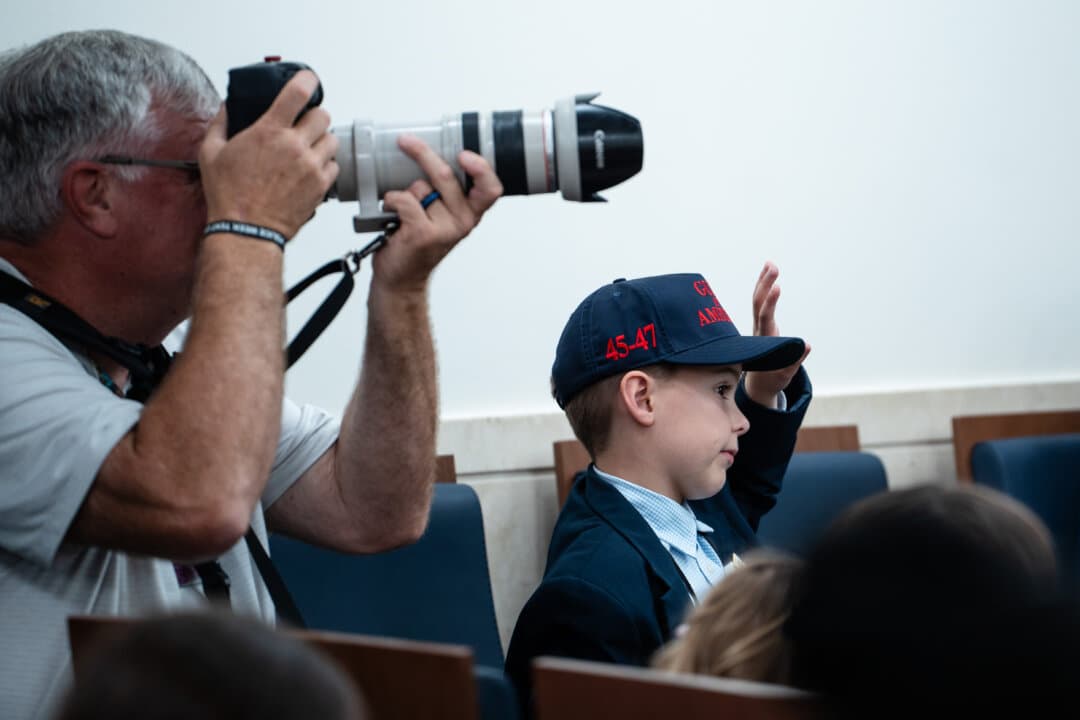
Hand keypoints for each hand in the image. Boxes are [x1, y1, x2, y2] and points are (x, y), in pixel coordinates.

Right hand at [199, 70, 338, 239]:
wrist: (246, 231)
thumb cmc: (229, 196)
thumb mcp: (210, 153)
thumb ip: (220, 124)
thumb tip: (227, 107)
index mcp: (269, 132)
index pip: (299, 93)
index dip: (307, 81)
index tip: (308, 80)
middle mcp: (294, 146)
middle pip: (324, 115)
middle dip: (314, 117)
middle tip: (303, 126)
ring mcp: (310, 167)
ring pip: (332, 141)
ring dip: (321, 141)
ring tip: (306, 150)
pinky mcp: (320, 187)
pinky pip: (334, 166)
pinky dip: (325, 165)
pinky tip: (310, 170)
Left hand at [373, 134, 502, 292]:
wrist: (402, 278)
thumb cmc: (418, 243)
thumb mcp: (441, 216)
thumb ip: (444, 191)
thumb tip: (428, 152)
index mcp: (471, 213)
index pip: (490, 189)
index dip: (481, 169)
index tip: (464, 155)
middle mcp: (462, 221)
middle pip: (446, 175)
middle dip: (422, 154)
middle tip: (406, 142)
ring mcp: (444, 229)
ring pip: (419, 187)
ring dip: (405, 193)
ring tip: (403, 212)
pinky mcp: (422, 233)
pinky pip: (404, 199)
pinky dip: (391, 201)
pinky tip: (392, 215)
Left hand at [744, 261, 810, 407]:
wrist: (757, 384)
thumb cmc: (772, 379)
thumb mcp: (785, 374)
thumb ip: (795, 361)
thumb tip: (807, 345)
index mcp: (764, 340)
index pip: (765, 318)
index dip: (770, 303)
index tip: (777, 286)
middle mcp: (759, 330)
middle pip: (759, 304)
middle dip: (765, 285)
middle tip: (773, 266)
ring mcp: (758, 326)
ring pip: (758, 301)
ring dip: (763, 282)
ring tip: (771, 264)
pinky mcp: (761, 323)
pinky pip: (760, 303)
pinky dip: (764, 288)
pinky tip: (769, 275)